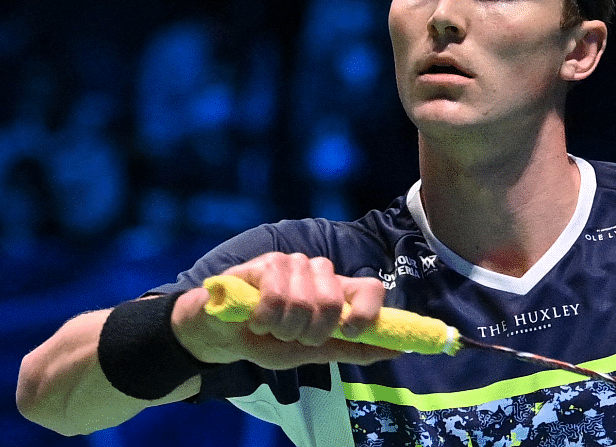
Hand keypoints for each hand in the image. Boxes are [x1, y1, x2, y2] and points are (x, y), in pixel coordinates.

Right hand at [172, 252, 400, 369]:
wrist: (221, 335)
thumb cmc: (266, 341)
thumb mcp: (310, 352)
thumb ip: (349, 349)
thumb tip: (395, 349)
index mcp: (335, 292)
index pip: (370, 288)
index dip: (367, 311)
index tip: (350, 332)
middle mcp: (318, 273)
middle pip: (333, 300)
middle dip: (309, 332)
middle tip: (290, 336)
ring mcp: (293, 264)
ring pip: (304, 300)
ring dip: (282, 327)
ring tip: (269, 327)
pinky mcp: (266, 262)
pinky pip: (276, 295)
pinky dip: (264, 318)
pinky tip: (255, 318)